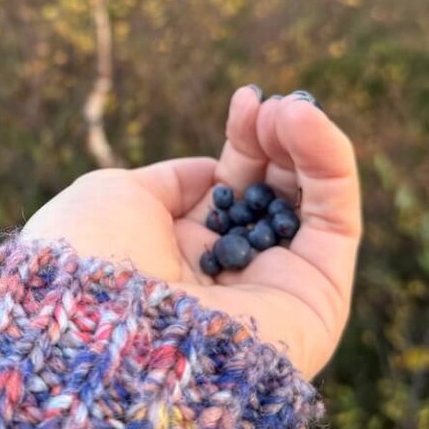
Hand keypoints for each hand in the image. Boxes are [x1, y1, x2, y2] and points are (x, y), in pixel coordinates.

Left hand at [21, 86, 360, 378]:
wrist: (102, 328)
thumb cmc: (92, 256)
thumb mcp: (116, 197)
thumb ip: (172, 181)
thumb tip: (216, 173)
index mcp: (176, 258)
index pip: (228, 192)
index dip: (243, 143)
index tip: (245, 100)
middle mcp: (225, 279)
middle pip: (270, 195)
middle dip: (274, 143)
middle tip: (268, 103)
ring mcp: (273, 292)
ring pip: (308, 205)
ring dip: (305, 147)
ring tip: (289, 108)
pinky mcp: (319, 302)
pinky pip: (336, 223)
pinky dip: (330, 166)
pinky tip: (308, 122)